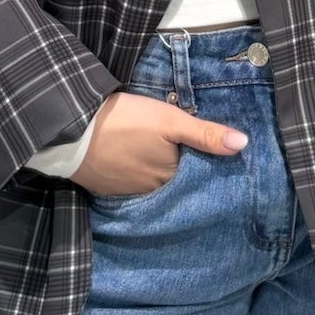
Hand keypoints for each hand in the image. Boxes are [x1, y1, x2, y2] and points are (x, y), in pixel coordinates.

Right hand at [69, 90, 248, 197]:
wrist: (70, 130)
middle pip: (174, 182)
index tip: (212, 155)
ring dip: (159, 174)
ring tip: (163, 157)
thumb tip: (244, 145)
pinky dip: (137, 176)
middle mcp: (152, 194)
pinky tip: (137, 163)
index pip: (196, 176)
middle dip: (183, 172)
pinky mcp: (106, 189)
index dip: (204, 164)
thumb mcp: (169, 120)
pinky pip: (131, 186)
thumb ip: (205, 134)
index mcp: (170, 179)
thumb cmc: (125, 121)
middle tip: (189, 154)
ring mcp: (127, 193)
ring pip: (153, 185)